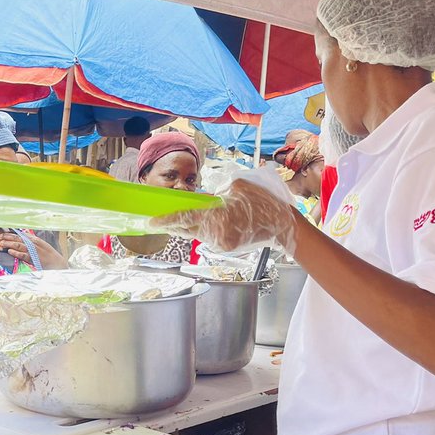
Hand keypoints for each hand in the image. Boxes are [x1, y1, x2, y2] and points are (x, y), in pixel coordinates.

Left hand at [0, 231, 67, 269]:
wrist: (58, 264)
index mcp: (36, 240)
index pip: (22, 235)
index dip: (12, 233)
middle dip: (8, 237)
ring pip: (19, 245)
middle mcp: (34, 244)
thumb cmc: (50, 256)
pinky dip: (16, 252)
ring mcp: (34, 251)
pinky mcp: (34, 259)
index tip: (5, 232)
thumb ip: (33, 243)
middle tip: (0, 237)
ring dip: (9, 243)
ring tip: (2, 243)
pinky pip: (23, 255)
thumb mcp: (42, 246)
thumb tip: (23, 240)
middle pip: (19, 238)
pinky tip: (10, 251)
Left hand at [152, 173, 299, 253]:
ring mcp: (221, 244)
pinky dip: (204, 230)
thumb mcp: (238, 186)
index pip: (185, 217)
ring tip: (180, 219)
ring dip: (190, 227)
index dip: (166, 219)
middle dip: (174, 224)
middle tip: (159, 220)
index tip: (151, 221)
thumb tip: (206, 199)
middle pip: (187, 229)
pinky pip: (209, 238)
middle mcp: (216, 233)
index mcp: (217, 216)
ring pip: (198, 234)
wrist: (283, 225)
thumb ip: (217, 193)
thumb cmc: (263, 201)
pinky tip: (203, 224)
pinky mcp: (227, 248)